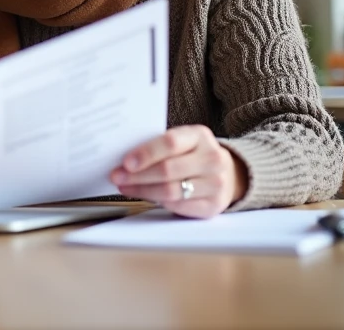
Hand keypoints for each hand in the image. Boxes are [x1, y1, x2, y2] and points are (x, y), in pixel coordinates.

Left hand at [109, 125, 247, 218]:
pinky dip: (158, 202)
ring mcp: (216, 183)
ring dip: (142, 190)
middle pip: (168, 170)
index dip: (146, 153)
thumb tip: (124, 158)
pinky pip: (179, 206)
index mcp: (200, 136)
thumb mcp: (182, 141)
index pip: (171, 143)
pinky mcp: (213, 205)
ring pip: (171, 191)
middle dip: (137, 175)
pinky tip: (145, 196)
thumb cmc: (193, 154)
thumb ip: (159, 145)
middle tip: (117, 177)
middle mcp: (213, 159)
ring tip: (125, 187)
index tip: (125, 162)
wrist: (226, 173)